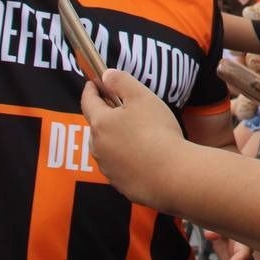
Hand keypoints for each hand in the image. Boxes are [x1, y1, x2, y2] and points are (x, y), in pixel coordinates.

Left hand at [81, 69, 184, 207]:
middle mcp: (97, 147)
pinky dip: (125, 157)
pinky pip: (118, 165)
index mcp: (100, 123)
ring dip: (114, 137)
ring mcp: (107, 168)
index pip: (87, 102)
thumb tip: (106, 75)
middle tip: (120, 108)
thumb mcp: (142, 97)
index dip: (90, 90)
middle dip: (105, 115)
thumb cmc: (157, 131)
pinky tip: (143, 155)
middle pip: (96, 126)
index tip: (93, 84)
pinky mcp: (119, 184)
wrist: (171, 175)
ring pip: (106, 147)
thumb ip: (122, 82)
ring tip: (135, 133)